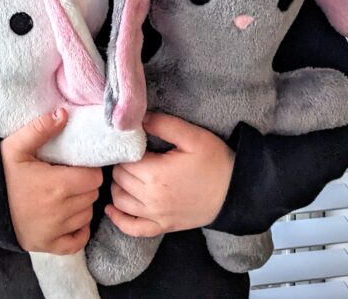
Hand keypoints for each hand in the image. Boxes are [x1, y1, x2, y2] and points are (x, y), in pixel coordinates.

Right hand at [1, 108, 102, 254]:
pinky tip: (69, 218)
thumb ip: (40, 128)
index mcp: (56, 186)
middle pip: (92, 196)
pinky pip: (78, 241)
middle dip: (85, 185)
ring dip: (81, 205)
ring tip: (65, 195)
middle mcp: (60, 211)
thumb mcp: (16, 146)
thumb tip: (64, 112)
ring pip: (86, 216)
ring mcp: (54, 231)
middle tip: (70, 178)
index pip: (94, 178)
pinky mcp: (48, 246)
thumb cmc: (0, 173)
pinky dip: (78, 231)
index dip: (89, 170)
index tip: (77, 166)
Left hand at [106, 112, 234, 236]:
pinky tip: (112, 209)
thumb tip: (138, 118)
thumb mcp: (192, 136)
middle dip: (121, 166)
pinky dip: (119, 220)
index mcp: (156, 174)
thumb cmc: (215, 162)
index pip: (124, 161)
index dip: (125, 151)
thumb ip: (163, 124)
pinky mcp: (163, 226)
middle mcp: (151, 198)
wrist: (236, 191)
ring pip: (120, 202)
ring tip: (125, 174)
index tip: (132, 144)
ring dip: (117, 187)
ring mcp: (156, 216)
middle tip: (130, 156)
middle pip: (120, 180)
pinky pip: (132, 229)